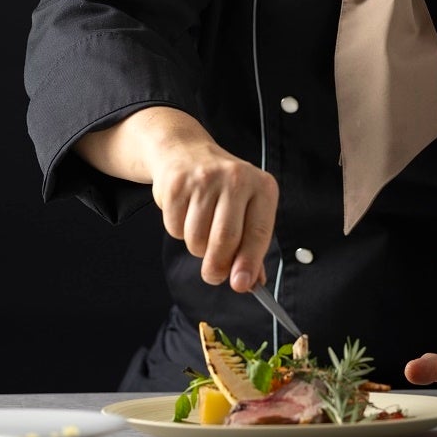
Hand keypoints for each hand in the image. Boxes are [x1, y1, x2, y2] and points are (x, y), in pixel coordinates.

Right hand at [75, 106, 277, 292]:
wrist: (185, 151)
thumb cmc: (223, 188)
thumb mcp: (246, 207)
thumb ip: (251, 244)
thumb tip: (251, 282)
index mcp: (262, 186)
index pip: (259, 232)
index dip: (250, 263)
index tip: (242, 285)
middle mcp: (236, 178)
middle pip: (225, 240)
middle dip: (217, 267)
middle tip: (214, 275)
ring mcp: (205, 179)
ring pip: (197, 239)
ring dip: (197, 247)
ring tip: (201, 229)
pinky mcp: (177, 183)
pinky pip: (175, 228)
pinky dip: (178, 232)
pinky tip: (185, 213)